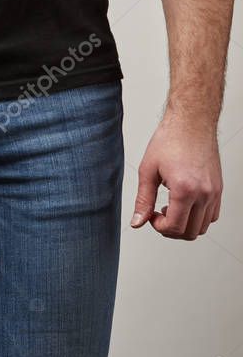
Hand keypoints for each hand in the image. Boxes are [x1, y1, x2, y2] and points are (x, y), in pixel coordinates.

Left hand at [132, 112, 221, 240]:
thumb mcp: (147, 170)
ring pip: (202, 227)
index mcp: (185, 190)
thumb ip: (143, 200)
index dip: (159, 227)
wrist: (190, 124)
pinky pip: (212, 216)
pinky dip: (197, 217)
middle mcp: (204, 194)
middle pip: (190, 232)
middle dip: (171, 229)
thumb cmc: (169, 141)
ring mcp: (214, 193)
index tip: (150, 216)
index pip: (175, 227)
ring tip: (169, 208)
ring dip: (185, 225)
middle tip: (157, 215)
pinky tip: (182, 203)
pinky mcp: (218, 189)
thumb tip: (137, 222)